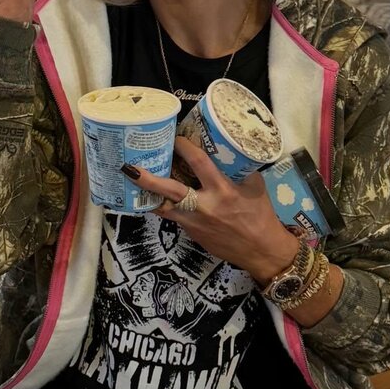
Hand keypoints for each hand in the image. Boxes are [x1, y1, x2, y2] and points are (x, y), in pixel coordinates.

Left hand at [124, 137, 300, 284]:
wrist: (260, 250)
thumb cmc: (260, 216)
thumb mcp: (254, 187)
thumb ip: (237, 168)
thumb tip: (224, 150)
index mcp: (223, 191)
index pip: (199, 163)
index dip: (184, 148)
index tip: (175, 138)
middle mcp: (204, 206)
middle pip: (169, 190)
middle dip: (148, 179)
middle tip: (129, 167)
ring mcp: (194, 222)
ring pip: (162, 208)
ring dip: (146, 195)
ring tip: (131, 182)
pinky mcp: (191, 233)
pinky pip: (171, 216)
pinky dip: (162, 206)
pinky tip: (153, 197)